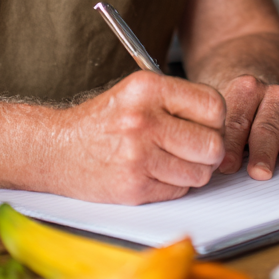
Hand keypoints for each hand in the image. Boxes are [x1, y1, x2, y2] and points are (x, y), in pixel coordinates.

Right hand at [51, 71, 226, 204]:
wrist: (56, 149)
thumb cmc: (102, 122)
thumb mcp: (136, 93)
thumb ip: (177, 100)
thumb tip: (222, 120)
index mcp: (147, 88)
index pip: (212, 104)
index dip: (216, 118)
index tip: (207, 124)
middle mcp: (143, 120)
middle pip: (212, 144)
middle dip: (209, 150)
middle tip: (194, 148)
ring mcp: (138, 156)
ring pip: (201, 172)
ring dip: (193, 171)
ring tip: (171, 160)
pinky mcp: (134, 187)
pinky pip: (180, 190)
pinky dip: (174, 185)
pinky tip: (154, 172)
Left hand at [217, 74, 278, 179]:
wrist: (253, 89)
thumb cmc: (232, 109)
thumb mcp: (220, 113)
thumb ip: (218, 135)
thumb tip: (208, 165)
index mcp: (246, 90)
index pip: (236, 121)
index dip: (230, 145)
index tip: (225, 167)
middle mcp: (274, 95)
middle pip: (267, 128)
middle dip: (263, 152)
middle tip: (259, 174)